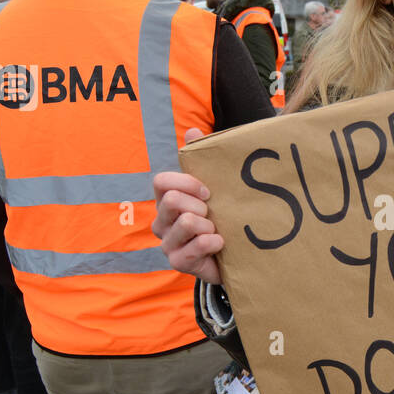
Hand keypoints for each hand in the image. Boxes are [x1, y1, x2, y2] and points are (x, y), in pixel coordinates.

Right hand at [153, 128, 222, 282]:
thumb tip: (193, 131)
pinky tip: (220, 244)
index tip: (207, 191)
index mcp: (166, 200)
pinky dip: (214, 242)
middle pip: (173, 200)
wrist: (232, 257)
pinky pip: (198, 244)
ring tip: (216, 231)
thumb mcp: (213, 189)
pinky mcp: (178, 262)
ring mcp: (167, 243)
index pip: (161, 182)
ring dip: (209, 225)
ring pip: (188, 222)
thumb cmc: (219, 219)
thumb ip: (201, 160)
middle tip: (212, 215)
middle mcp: (161, 221)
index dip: (186, 182)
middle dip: (200, 206)